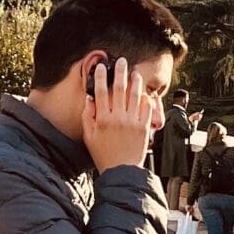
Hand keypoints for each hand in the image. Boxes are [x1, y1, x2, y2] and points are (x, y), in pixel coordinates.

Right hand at [84, 58, 156, 174]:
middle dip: (120, 73)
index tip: (102, 67)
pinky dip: (146, 99)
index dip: (102, 78)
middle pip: (119, 90)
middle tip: (121, 61)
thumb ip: (87, 117)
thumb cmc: (103, 154)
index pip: (101, 93)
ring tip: (135, 73)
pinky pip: (147, 109)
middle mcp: (118, 119)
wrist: (121, 171)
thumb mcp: (89, 137)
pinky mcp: (144, 128)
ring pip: (135, 96)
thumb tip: (89, 99)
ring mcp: (132, 122)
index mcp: (102, 120)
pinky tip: (144, 92)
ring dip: (135, 82)